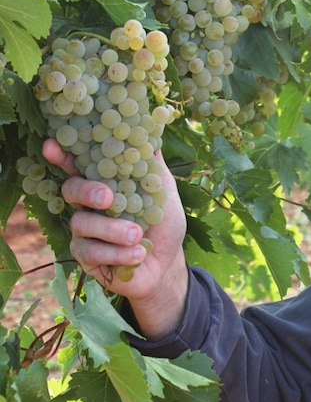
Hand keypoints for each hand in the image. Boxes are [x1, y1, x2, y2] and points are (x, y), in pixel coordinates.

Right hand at [42, 139, 188, 339]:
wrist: (167, 263)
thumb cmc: (164, 225)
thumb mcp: (165, 195)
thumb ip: (154, 170)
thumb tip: (150, 138)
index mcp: (105, 184)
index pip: (80, 166)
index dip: (63, 156)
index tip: (52, 146)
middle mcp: (89, 205)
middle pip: (71, 190)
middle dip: (87, 191)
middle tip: (107, 198)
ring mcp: (84, 231)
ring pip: (81, 223)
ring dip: (113, 230)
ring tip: (138, 235)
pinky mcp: (85, 257)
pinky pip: (90, 252)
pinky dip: (117, 253)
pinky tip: (137, 254)